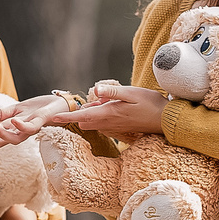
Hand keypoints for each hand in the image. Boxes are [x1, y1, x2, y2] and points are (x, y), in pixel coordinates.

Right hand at [0, 92, 66, 148]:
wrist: (59, 103)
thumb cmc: (37, 109)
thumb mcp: (14, 110)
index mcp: (11, 130)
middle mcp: (19, 133)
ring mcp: (29, 129)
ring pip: (13, 139)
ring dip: (1, 133)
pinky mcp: (40, 123)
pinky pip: (30, 129)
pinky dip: (22, 127)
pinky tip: (13, 121)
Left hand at [49, 82, 168, 137]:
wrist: (165, 120)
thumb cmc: (150, 104)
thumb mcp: (132, 93)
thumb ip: (112, 92)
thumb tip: (95, 90)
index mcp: (109, 113)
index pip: (82, 116)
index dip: (67, 117)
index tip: (53, 118)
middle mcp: (108, 123)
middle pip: (84, 121)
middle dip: (78, 114)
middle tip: (81, 102)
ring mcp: (114, 127)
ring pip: (93, 123)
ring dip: (90, 114)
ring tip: (100, 101)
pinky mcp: (119, 129)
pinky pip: (102, 124)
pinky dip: (100, 117)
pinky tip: (109, 107)